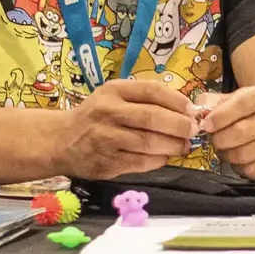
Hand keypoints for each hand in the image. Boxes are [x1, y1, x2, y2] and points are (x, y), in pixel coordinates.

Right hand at [55, 75, 201, 178]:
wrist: (61, 141)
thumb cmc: (95, 116)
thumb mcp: (114, 96)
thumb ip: (144, 99)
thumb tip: (185, 109)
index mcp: (113, 91)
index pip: (151, 91)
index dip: (177, 101)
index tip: (191, 110)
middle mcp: (108, 113)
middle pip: (152, 118)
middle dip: (179, 125)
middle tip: (193, 131)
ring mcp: (106, 139)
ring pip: (149, 143)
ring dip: (173, 146)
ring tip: (183, 146)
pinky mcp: (107, 163)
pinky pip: (141, 162)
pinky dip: (158, 160)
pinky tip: (164, 157)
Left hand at [204, 85, 254, 180]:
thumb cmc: (247, 115)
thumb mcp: (228, 102)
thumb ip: (211, 104)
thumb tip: (200, 114)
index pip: (242, 103)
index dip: (220, 116)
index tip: (206, 126)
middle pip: (241, 131)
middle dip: (220, 139)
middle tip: (214, 141)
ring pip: (245, 154)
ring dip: (228, 155)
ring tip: (226, 150)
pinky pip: (253, 170)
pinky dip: (240, 169)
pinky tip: (240, 161)